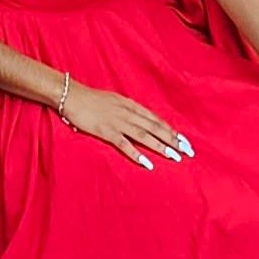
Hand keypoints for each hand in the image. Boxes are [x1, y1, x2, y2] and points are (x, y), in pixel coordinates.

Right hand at [52, 76, 190, 167]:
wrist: (71, 95)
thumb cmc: (91, 98)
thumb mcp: (114, 100)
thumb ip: (128, 109)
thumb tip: (139, 118)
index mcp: (131, 105)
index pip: (156, 119)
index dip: (171, 129)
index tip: (184, 139)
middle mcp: (128, 113)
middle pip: (155, 127)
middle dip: (173, 139)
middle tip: (188, 151)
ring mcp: (117, 122)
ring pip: (144, 135)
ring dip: (161, 147)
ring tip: (174, 157)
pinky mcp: (106, 131)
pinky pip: (124, 144)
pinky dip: (137, 154)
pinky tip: (148, 163)